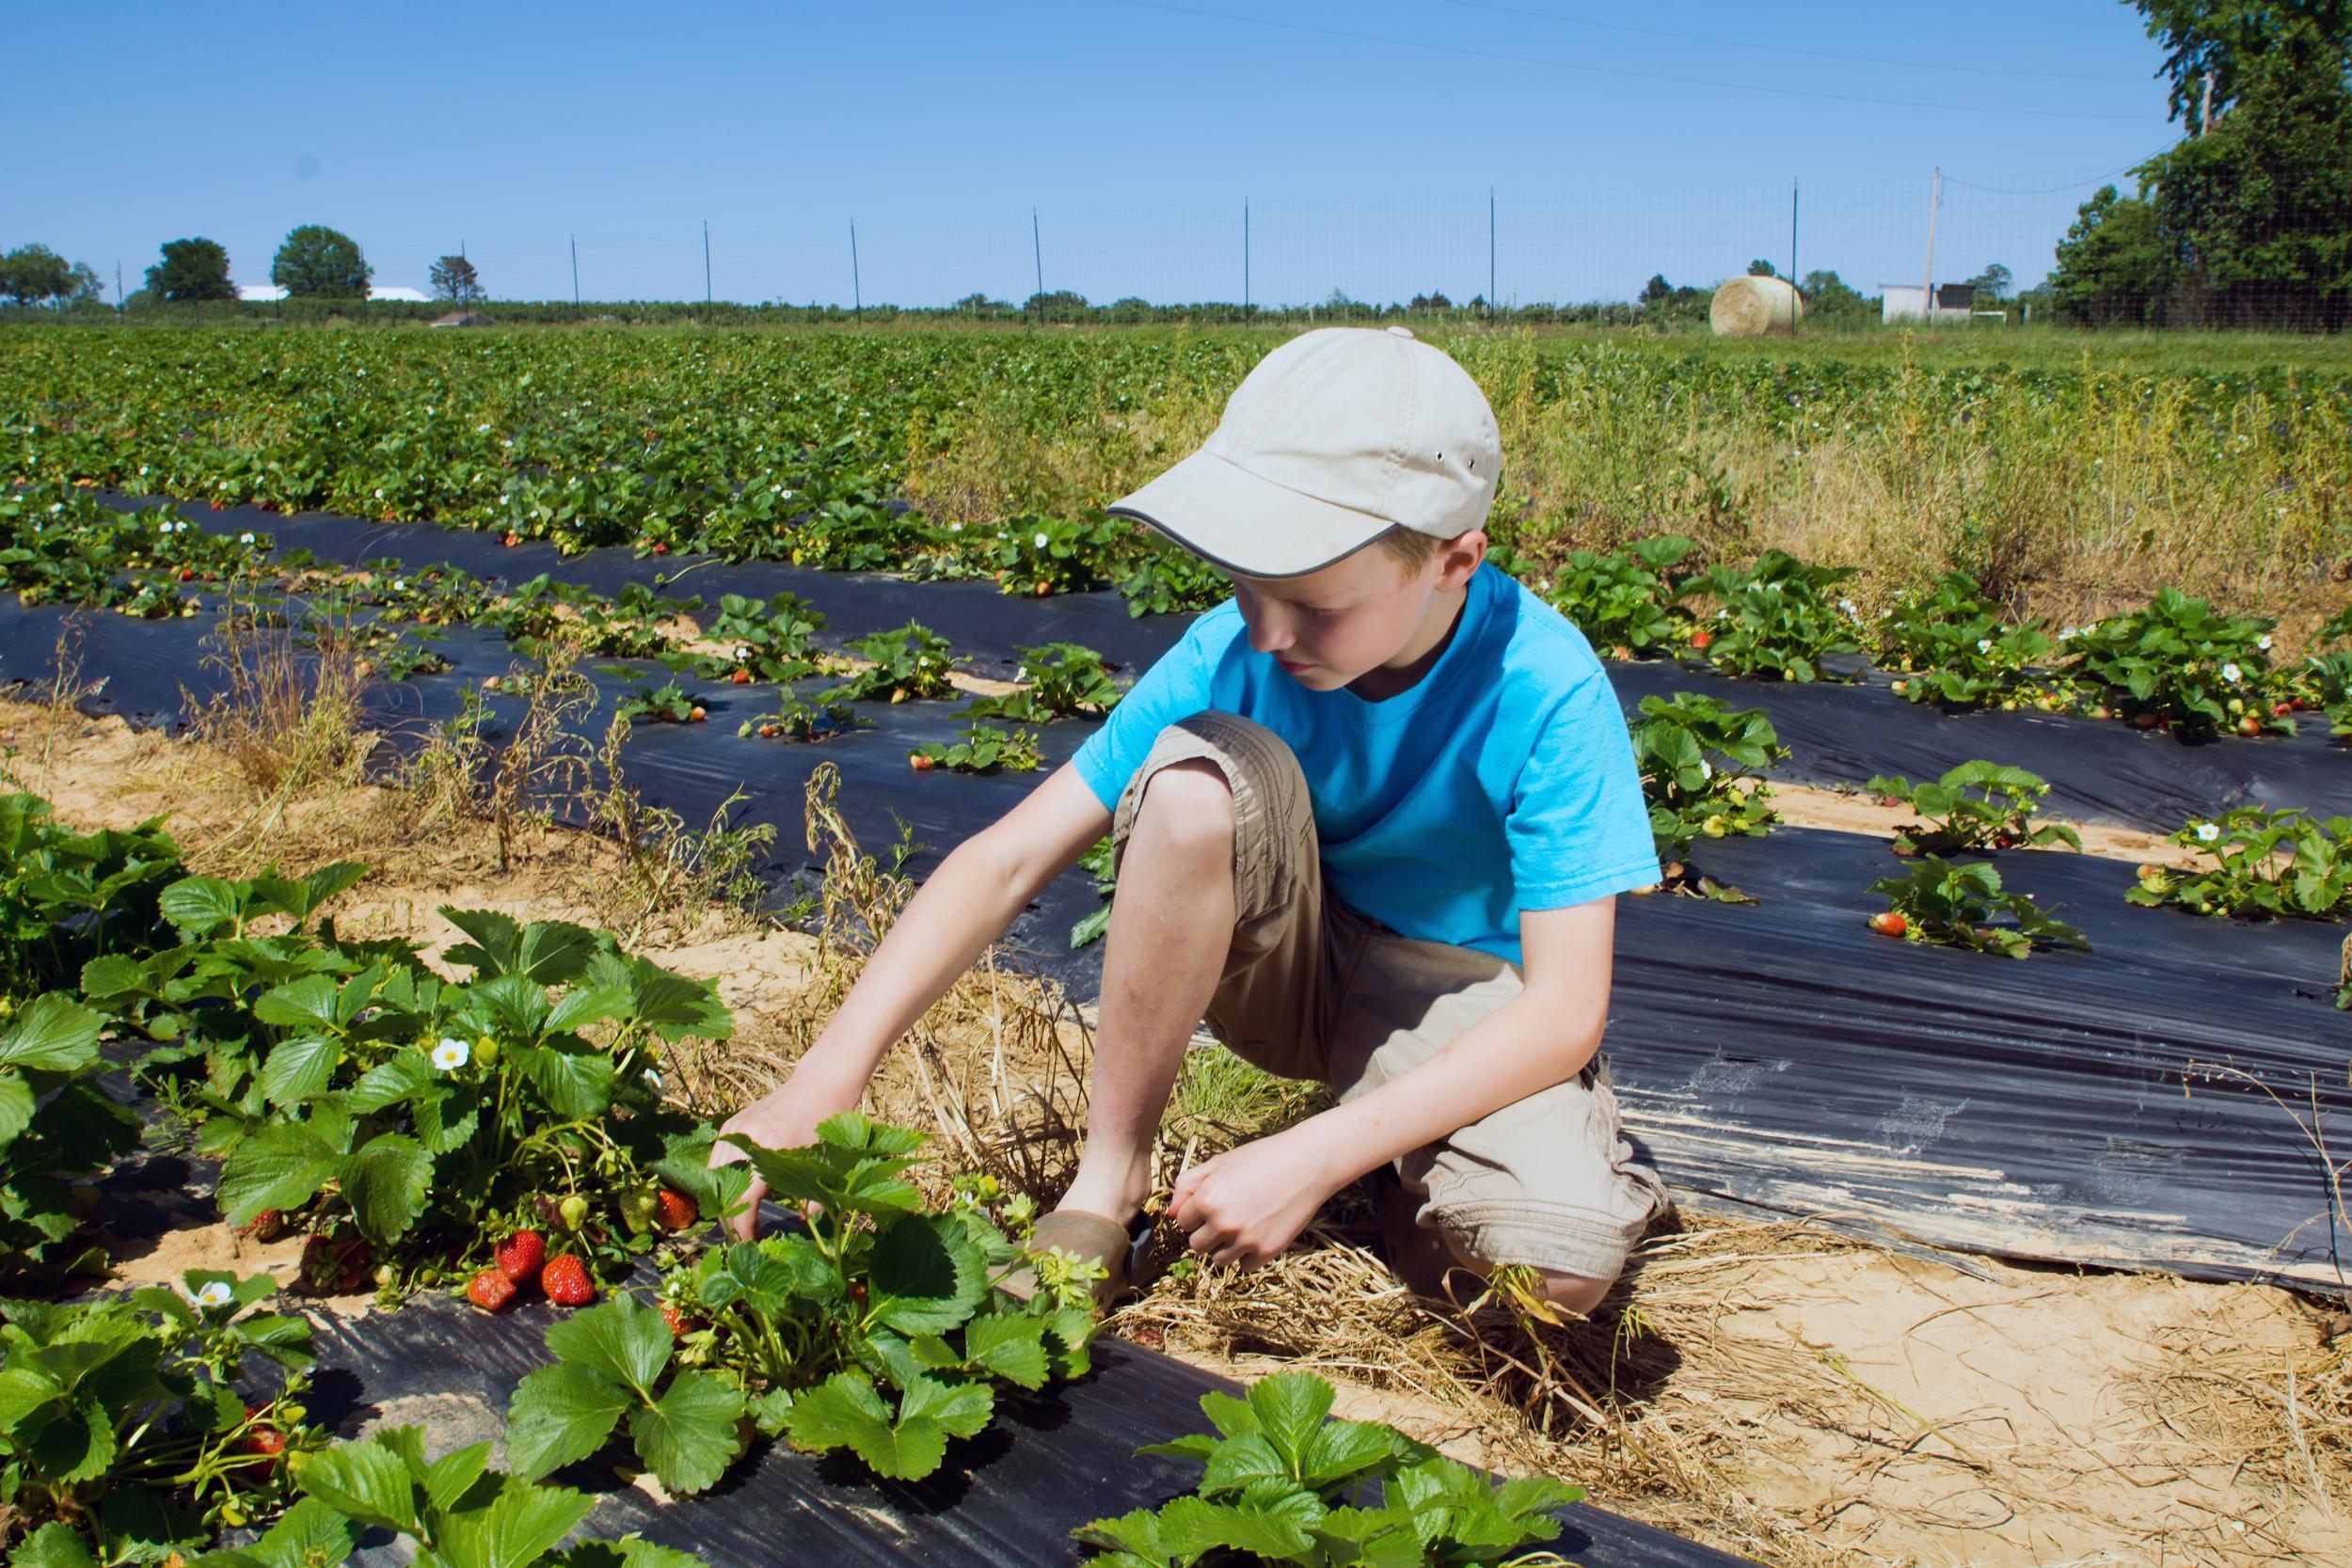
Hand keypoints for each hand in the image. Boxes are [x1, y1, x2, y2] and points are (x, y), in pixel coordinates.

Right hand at [709, 1068, 860, 1240]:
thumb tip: (803, 1224)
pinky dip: (722, 1178)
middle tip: (743, 1235)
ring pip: (714, 1176)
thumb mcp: (827, 1163)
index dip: (744, 1229)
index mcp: (770, 1151)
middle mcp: (746, 1140)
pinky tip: (736, 1191)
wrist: (820, 1084)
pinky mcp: (731, 1123)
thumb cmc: (828, 1123)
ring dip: (723, 1199)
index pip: (744, 1202)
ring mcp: (735, 1129)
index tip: (751, 1243)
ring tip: (738, 1217)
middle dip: (730, 1218)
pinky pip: (717, 1158)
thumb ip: (815, 1198)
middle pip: (724, 1192)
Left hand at [1168, 1126, 1344, 1270]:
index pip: (1182, 1221)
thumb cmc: (1262, 1158)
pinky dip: (1248, 1254)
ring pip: (1218, 1260)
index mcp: (1207, 1199)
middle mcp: (1223, 1222)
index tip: (1213, 1202)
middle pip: (1196, 1244)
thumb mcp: (1221, 1163)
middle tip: (1230, 1213)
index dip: (1196, 1212)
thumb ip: (1189, 1185)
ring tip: (1244, 1223)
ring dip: (1225, 1247)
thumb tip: (1170, 1214)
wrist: (1307, 1163)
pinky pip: (1244, 1266)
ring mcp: (1246, 1239)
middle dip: (1208, 1232)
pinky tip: (1259, 1232)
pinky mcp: (1267, 1251)